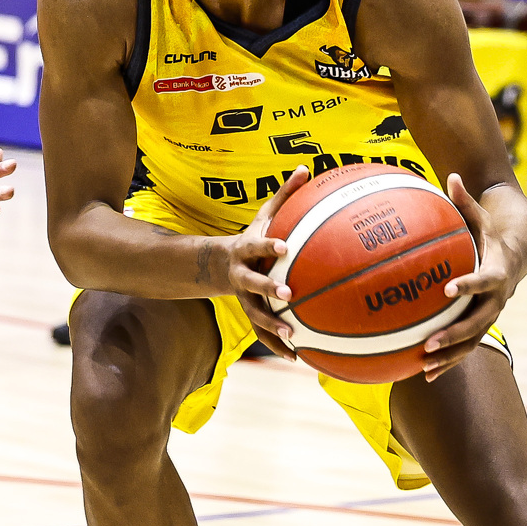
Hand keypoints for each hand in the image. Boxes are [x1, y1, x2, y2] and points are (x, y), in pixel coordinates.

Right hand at [229, 165, 310, 360]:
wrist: (220, 266)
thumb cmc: (253, 239)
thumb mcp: (265, 216)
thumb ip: (285, 195)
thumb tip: (306, 167)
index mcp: (246, 251)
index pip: (257, 247)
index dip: (269, 247)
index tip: (285, 248)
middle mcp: (242, 276)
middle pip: (252, 284)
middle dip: (268, 290)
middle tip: (288, 294)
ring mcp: (244, 298)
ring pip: (256, 314)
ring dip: (272, 326)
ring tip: (291, 335)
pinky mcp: (251, 314)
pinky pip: (264, 333)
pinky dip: (279, 345)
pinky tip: (298, 358)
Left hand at [422, 174, 521, 380]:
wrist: (519, 251)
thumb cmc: (491, 230)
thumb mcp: (481, 215)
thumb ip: (464, 200)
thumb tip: (450, 175)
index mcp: (496, 270)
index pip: (485, 280)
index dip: (469, 284)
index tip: (449, 289)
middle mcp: (497, 297)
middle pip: (478, 321)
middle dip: (454, 334)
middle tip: (429, 342)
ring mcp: (491, 313)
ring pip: (473, 340)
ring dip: (450, 355)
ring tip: (424, 367)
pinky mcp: (482, 323)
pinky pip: (466, 346)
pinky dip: (448, 360)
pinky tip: (424, 374)